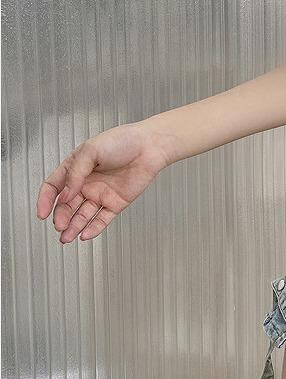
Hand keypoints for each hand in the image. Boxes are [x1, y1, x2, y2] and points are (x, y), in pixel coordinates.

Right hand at [36, 122, 170, 242]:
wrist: (150, 146)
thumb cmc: (122, 141)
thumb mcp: (91, 150)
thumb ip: (75, 172)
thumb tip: (66, 194)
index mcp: (75, 168)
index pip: (54, 187)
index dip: (46, 200)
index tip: (42, 213)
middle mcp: (86, 183)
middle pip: (67, 205)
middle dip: (61, 217)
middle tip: (59, 226)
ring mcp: (101, 194)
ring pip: (83, 215)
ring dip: (74, 227)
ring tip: (67, 237)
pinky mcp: (116, 203)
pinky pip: (102, 219)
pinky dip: (94, 228)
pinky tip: (85, 235)